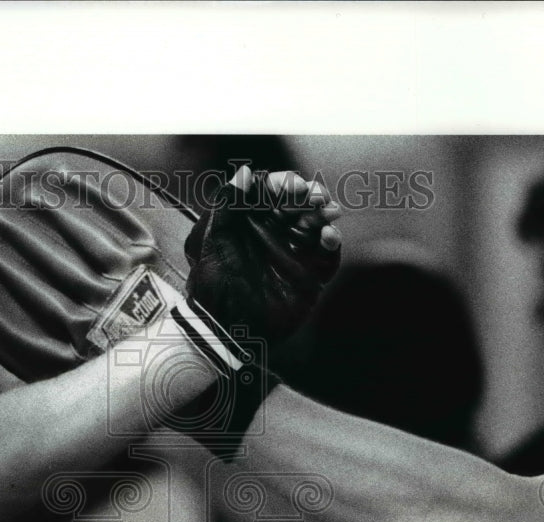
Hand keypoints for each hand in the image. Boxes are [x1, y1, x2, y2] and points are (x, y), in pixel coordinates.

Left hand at [183, 166, 341, 346]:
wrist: (224, 328)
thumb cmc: (212, 285)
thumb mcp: (210, 239)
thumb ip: (227, 204)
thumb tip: (244, 172)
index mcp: (250, 220)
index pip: (272, 192)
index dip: (283, 183)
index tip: (290, 185)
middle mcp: (274, 233)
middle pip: (299, 204)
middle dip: (309, 194)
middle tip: (314, 194)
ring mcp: (293, 253)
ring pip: (317, 224)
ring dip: (324, 214)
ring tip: (328, 210)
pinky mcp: (309, 275)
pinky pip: (328, 255)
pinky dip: (332, 241)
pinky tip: (328, 236)